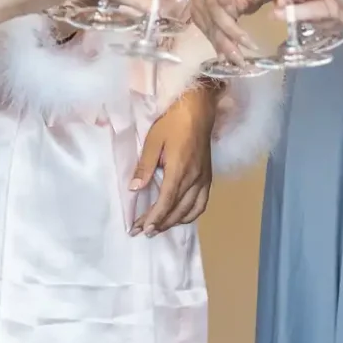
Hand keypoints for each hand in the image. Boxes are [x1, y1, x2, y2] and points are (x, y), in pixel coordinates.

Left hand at [129, 84, 217, 235]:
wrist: (198, 110)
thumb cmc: (173, 122)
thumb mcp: (153, 141)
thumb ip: (145, 166)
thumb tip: (134, 189)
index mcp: (179, 170)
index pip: (165, 202)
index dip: (153, 218)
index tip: (141, 229)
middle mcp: (194, 179)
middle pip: (177, 210)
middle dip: (160, 224)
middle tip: (143, 232)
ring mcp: (204, 179)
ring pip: (191, 210)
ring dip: (174, 222)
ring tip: (159, 227)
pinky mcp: (208, 177)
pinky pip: (202, 203)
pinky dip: (191, 215)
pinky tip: (180, 217)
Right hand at [189, 0, 268, 62]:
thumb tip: (239, 5)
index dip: (227, 5)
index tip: (240, 17)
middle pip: (212, 11)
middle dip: (228, 33)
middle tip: (242, 52)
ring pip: (208, 24)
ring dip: (222, 44)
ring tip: (236, 60)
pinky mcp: (196, 12)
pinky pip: (204, 29)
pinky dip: (215, 43)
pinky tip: (224, 56)